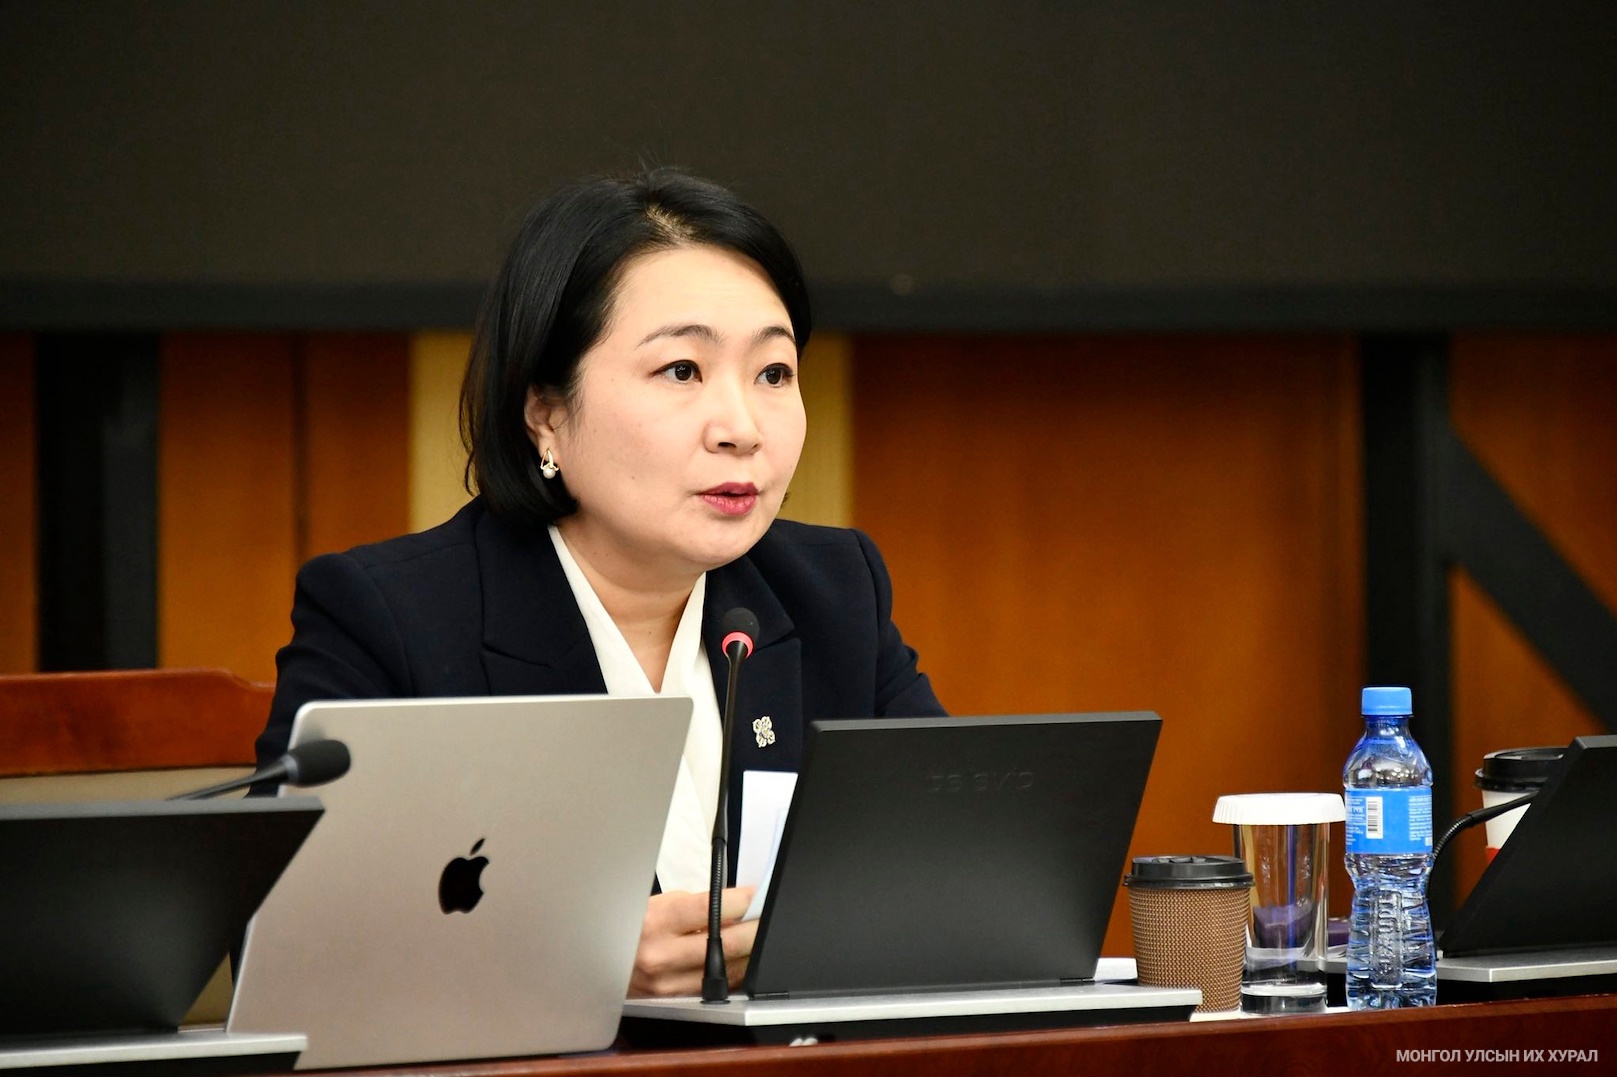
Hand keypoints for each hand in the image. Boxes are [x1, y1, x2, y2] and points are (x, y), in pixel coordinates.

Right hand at [627, 887, 757, 997]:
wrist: (598, 960)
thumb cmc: (631, 926)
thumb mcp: (657, 904)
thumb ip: (696, 906)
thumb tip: (738, 907)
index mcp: (655, 921)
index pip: (708, 909)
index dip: (741, 901)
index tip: (758, 896)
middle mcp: (660, 955)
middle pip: (725, 943)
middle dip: (754, 928)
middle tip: (767, 917)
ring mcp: (668, 982)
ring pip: (727, 970)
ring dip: (750, 953)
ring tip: (760, 937)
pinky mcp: (674, 999)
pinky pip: (716, 987)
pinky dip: (734, 972)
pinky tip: (743, 960)